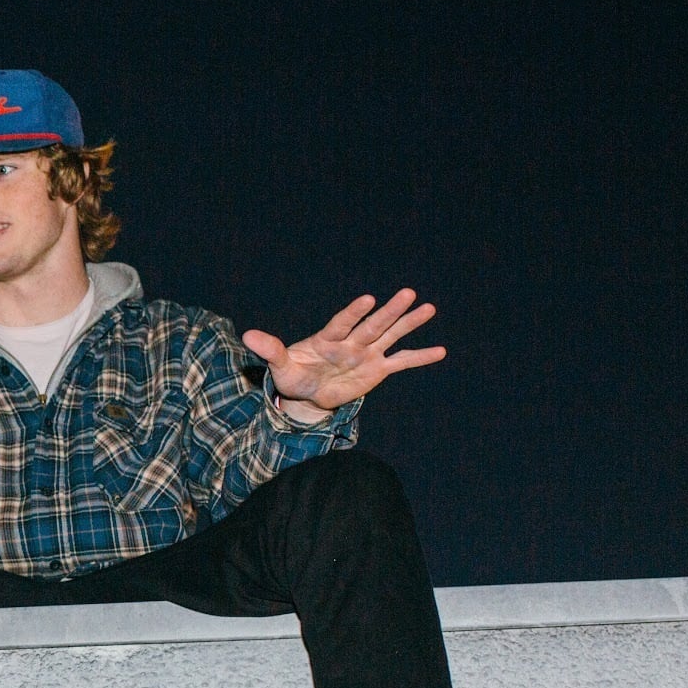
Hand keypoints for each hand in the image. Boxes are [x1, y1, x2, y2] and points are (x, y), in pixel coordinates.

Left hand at [242, 290, 444, 421]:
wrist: (309, 394)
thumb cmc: (294, 375)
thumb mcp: (280, 366)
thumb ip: (271, 350)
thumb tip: (246, 336)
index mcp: (328, 339)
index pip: (342, 323)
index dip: (354, 312)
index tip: (367, 299)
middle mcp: (351, 342)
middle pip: (372, 325)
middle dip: (389, 311)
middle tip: (408, 293)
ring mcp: (366, 354)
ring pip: (390, 336)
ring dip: (408, 323)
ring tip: (428, 307)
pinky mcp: (377, 369)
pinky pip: (401, 361)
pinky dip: (419, 357)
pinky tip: (440, 350)